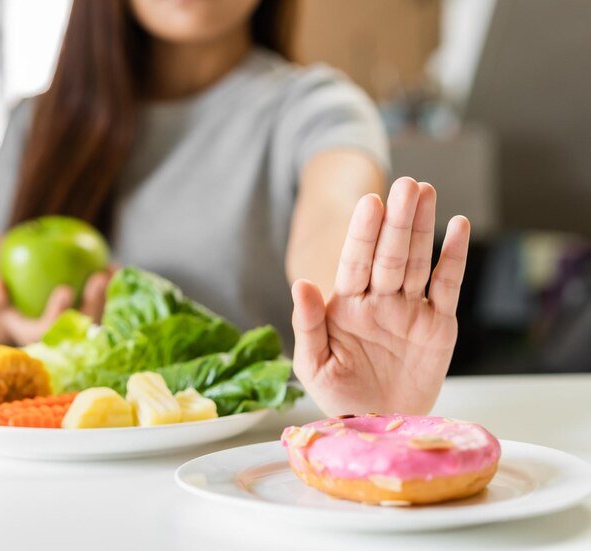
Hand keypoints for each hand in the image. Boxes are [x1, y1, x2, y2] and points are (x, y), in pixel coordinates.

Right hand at [0, 270, 111, 346]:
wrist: (39, 314)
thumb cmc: (20, 307)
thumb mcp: (2, 303)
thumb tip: (0, 284)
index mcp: (44, 341)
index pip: (51, 332)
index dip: (58, 314)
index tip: (65, 289)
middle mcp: (69, 344)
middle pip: (85, 325)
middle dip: (94, 302)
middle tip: (98, 277)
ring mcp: (89, 338)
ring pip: (104, 316)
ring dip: (110, 294)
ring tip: (111, 268)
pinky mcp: (105, 330)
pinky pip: (114, 308)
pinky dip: (116, 288)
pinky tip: (116, 266)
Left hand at [291, 177, 469, 415]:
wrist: (379, 425)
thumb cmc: (340, 396)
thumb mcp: (313, 365)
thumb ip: (307, 324)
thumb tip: (300, 283)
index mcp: (347, 306)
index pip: (355, 262)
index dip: (363, 234)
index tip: (370, 205)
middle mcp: (379, 301)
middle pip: (389, 254)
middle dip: (397, 221)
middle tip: (407, 185)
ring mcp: (410, 309)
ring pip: (417, 261)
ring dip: (422, 228)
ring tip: (426, 191)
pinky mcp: (439, 325)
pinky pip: (447, 286)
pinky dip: (454, 258)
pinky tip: (458, 226)